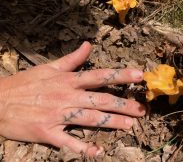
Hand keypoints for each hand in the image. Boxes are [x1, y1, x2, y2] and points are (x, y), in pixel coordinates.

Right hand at [0, 42, 145, 156]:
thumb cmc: (25, 83)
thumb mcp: (49, 67)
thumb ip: (72, 58)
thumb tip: (88, 45)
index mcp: (67, 80)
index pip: (100, 76)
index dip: (121, 75)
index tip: (139, 76)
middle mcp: (66, 96)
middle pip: (100, 100)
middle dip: (123, 104)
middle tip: (142, 109)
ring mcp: (58, 116)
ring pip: (90, 119)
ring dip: (111, 123)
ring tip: (129, 125)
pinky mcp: (48, 132)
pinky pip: (69, 142)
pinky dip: (83, 148)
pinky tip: (98, 152)